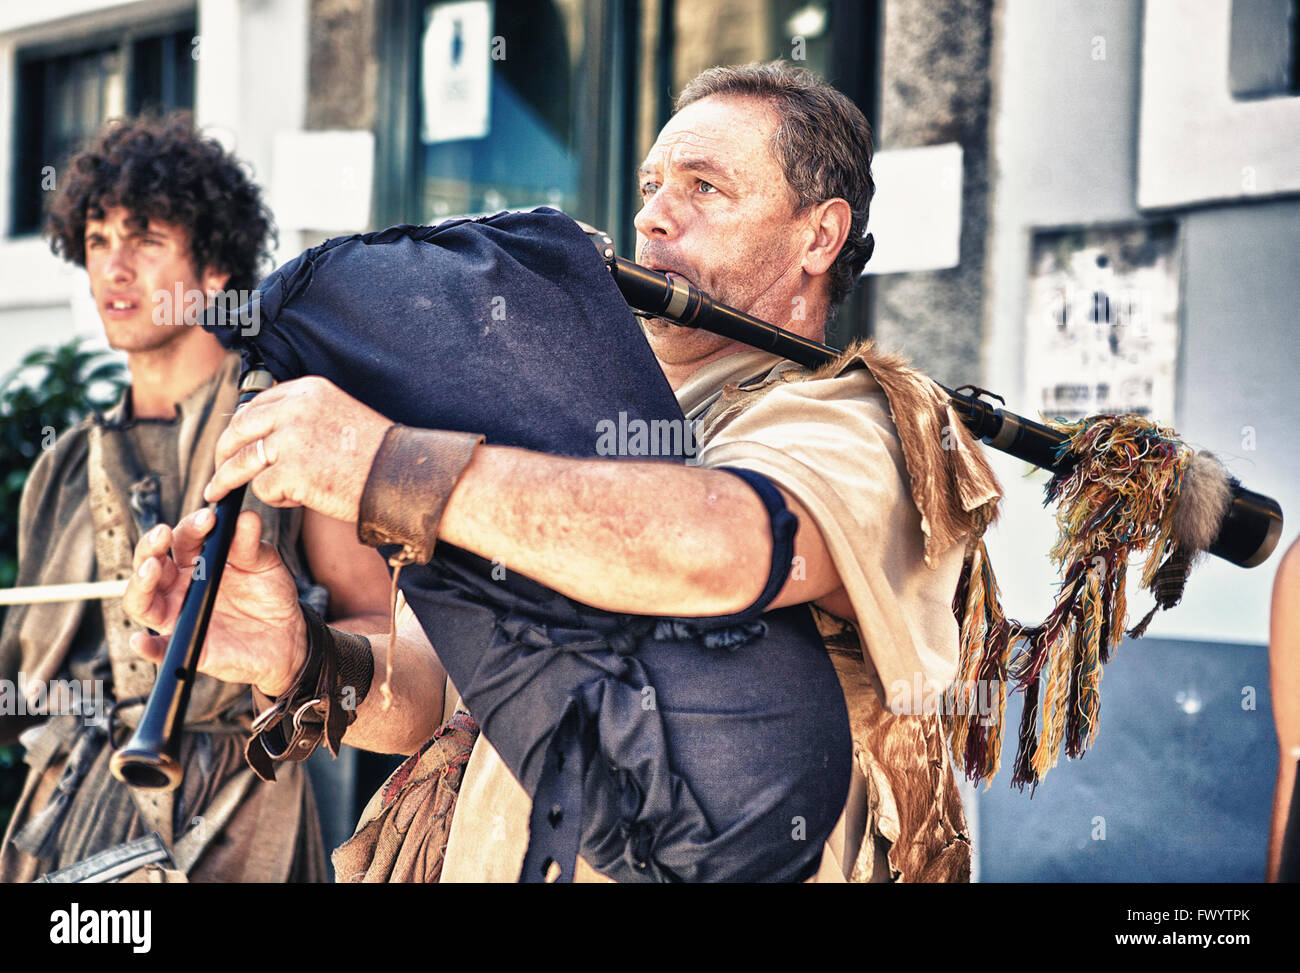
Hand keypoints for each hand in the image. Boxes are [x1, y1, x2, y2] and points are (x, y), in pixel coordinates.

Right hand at [124, 507, 307, 696]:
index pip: (181, 539)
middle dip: (151, 547)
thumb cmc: (270, 595)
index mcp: (196, 562)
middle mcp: (180, 587)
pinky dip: (146, 646)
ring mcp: (179, 616)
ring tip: (151, 568)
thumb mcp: (265, 565)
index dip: (191, 527)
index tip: (208, 517)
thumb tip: (246, 517)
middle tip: (163, 533)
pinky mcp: (187, 645)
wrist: (287, 634)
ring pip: (142, 601)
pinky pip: (159, 650)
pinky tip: (141, 641)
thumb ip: (251, 544)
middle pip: (149, 564)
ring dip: (140, 584)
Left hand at [204, 376, 391, 522]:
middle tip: (217, 471)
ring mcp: (292, 439)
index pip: (256, 405)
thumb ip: (303, 417)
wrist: (404, 475)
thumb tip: (266, 436)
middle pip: (239, 429)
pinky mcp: (292, 471)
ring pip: (241, 460)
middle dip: (222, 452)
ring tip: (219, 493)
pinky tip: (295, 499)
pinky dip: (274, 498)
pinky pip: (263, 488)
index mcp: (307, 390)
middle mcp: (296, 409)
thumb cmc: (378, 454)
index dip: (239, 428)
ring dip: (227, 479)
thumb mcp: (339, 415)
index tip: (232, 444)